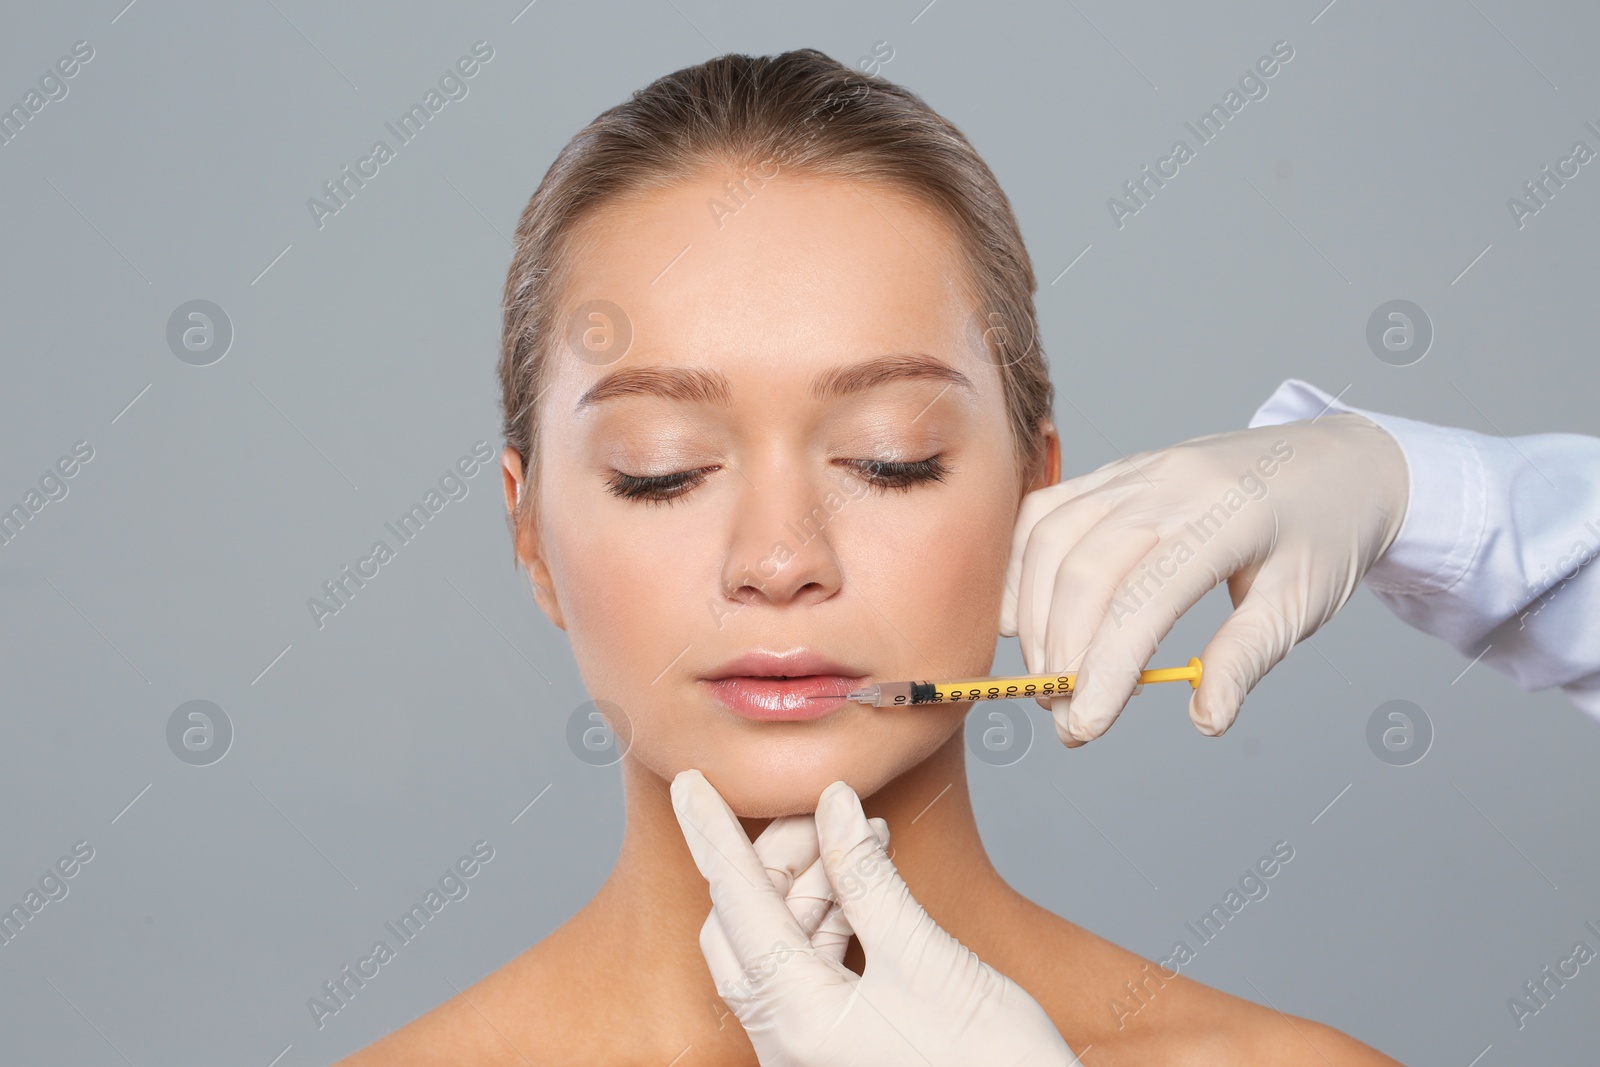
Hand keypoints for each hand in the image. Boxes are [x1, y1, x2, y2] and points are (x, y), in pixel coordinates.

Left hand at [671, 769, 1076, 1066]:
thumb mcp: (929, 961)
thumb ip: (869, 878)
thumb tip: (833, 806)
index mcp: (797, 1021)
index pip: (735, 905)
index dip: (712, 837)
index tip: (689, 785)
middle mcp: (787, 1041)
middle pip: (748, 925)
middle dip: (777, 858)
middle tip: (820, 809)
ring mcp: (809, 1049)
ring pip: (779, 945)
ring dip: (813, 885)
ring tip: (861, 838)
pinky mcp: (837, 1048)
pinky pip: (811, 969)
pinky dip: (833, 918)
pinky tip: (866, 881)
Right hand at [999, 414, 1407, 744]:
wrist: (1337, 458)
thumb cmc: (1325, 530)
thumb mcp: (1304, 601)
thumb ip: (1247, 658)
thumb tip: (1205, 717)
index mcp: (1228, 515)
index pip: (1145, 599)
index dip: (1106, 668)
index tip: (1087, 725)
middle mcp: (1170, 483)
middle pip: (1084, 571)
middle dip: (1061, 654)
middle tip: (1065, 716)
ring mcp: (1135, 470)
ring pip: (1050, 539)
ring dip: (1035, 617)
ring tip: (1049, 676)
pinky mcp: (1115, 471)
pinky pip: (1044, 512)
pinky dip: (1022, 569)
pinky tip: (1028, 617)